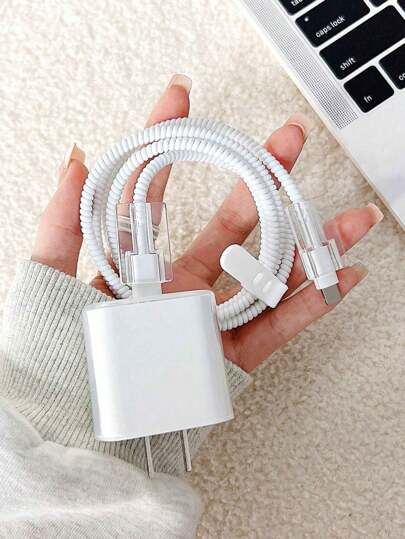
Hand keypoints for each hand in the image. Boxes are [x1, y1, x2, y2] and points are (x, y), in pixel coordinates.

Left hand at [31, 75, 381, 372]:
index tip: (180, 96)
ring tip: (342, 216)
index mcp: (137, 266)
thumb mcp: (45, 282)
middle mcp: (178, 288)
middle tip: (286, 144)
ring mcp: (208, 322)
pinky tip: (339, 276)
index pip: (156, 192)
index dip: (167, 140)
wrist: (71, 436)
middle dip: (262, 181)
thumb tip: (78, 160)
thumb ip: (61, 221)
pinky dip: (312, 304)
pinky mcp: (230, 361)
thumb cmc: (53, 360)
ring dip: (308, 244)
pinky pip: (279, 327)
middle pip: (230, 226)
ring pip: (266, 274)